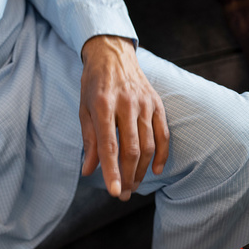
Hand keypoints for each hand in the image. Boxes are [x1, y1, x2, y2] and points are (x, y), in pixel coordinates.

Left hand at [79, 35, 168, 200]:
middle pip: (132, 149)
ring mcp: (145, 104)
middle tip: (123, 195)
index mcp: (103, 105)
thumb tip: (89, 171)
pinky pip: (163, 134)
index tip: (114, 192)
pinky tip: (156, 170)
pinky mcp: (157, 104)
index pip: (109, 145)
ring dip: (143, 170)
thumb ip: (89, 141)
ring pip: (149, 145)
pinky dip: (162, 155)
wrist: (113, 53)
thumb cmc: (94, 84)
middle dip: (128, 176)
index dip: (112, 171)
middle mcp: (127, 104)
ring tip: (134, 186)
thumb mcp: (84, 109)